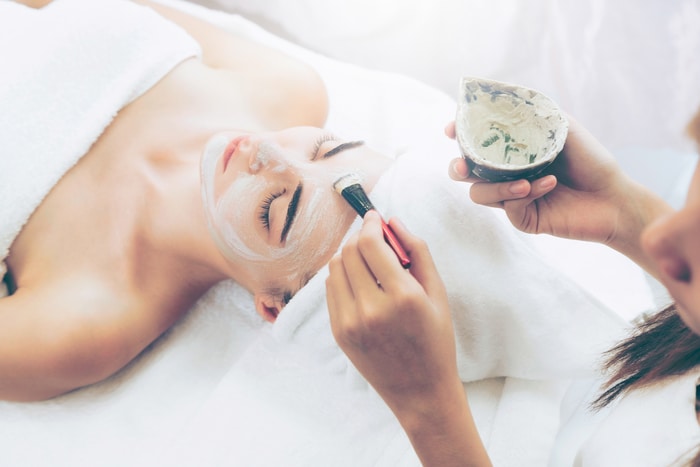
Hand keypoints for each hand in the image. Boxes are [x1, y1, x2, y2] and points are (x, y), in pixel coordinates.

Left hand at [326, 211, 457, 405]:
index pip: (371, 244)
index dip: (370, 223)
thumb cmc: (436, 341)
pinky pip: (331, 289)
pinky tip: (360, 281)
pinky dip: (342, 276)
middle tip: (374, 237)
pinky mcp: (338, 332)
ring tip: (368, 260)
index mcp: (402, 297)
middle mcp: (372, 309)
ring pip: (335, 267)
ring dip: (349, 255)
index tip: (375, 217)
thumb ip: (417, 251)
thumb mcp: (438, 294)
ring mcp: (350, 322)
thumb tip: (393, 221)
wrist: (420, 391)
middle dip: (360, 236)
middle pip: (350, 251)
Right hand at [445, 117, 672, 267]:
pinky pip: (509, 208)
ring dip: (498, 187)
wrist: (615, 196)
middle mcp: (506, 174)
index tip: (451, 129)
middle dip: (458, 167)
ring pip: (480, 194)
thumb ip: (537, 113)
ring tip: (525, 182)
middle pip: (464, 173)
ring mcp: (512, 198)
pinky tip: (548, 185)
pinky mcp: (523, 219)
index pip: (474, 143)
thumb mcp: (563, 127)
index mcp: (511, 151)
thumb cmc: (592, 160)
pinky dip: (526, 194)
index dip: (458, 135)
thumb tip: (506, 96)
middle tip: (464, 166)